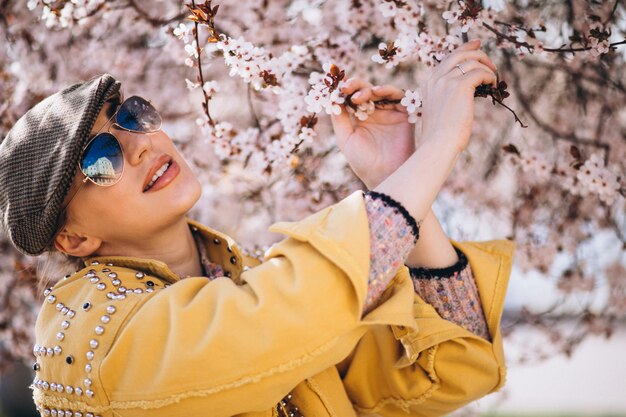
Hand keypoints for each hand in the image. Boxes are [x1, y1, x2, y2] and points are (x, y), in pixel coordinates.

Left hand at [330, 78, 414, 189]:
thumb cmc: (363, 162)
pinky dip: (387, 90)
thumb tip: (332, 98)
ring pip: (380, 91)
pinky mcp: (404, 114)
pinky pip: (398, 96)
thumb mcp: (345, 139)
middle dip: (354, 87)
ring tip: (358, 97)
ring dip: (368, 89)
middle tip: (345, 89)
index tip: (335, 88)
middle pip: (365, 91)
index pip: (351, 98)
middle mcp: (375, 113)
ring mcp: (390, 113)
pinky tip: (377, 91)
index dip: (344, 90)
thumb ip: (339, 119)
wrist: (385, 175)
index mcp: (360, 119)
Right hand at [420, 38, 497, 152]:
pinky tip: (493, 85)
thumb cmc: (440, 135)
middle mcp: (436, 78)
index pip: (448, 58)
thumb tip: (467, 86)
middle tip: (491, 63)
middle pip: (459, 53)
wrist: (438, 144)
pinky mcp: (460, 86)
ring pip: (472, 62)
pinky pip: (480, 73)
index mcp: (429, 83)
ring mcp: (447, 81)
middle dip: (478, 53)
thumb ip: (446, 95)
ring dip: (487, 68)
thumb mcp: (439, 110)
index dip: (464, 48)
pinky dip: (489, 77)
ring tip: (493, 80)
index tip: (476, 44)